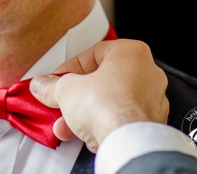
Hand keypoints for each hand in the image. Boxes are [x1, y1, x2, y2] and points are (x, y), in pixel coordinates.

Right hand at [29, 39, 168, 151]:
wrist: (128, 142)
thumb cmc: (110, 107)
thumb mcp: (66, 90)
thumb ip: (52, 85)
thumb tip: (44, 85)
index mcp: (131, 53)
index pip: (93, 53)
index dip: (70, 67)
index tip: (57, 78)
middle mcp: (147, 73)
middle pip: (102, 79)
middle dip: (77, 93)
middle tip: (62, 99)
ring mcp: (152, 99)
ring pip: (111, 101)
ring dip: (86, 111)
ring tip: (67, 123)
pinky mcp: (151, 123)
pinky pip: (121, 118)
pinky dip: (102, 124)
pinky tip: (85, 133)